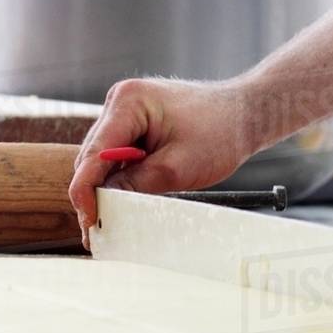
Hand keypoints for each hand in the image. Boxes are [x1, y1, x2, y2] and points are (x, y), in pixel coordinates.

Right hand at [69, 78, 255, 247]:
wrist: (246, 114)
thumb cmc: (221, 131)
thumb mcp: (176, 168)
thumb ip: (135, 186)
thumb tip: (104, 207)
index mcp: (128, 102)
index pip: (93, 154)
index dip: (85, 192)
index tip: (89, 222)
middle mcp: (121, 102)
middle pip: (93, 157)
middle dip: (94, 193)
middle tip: (97, 230)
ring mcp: (127, 112)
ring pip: (104, 159)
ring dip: (108, 186)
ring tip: (112, 219)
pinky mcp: (136, 124)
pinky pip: (119, 155)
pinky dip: (122, 177)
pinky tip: (127, 199)